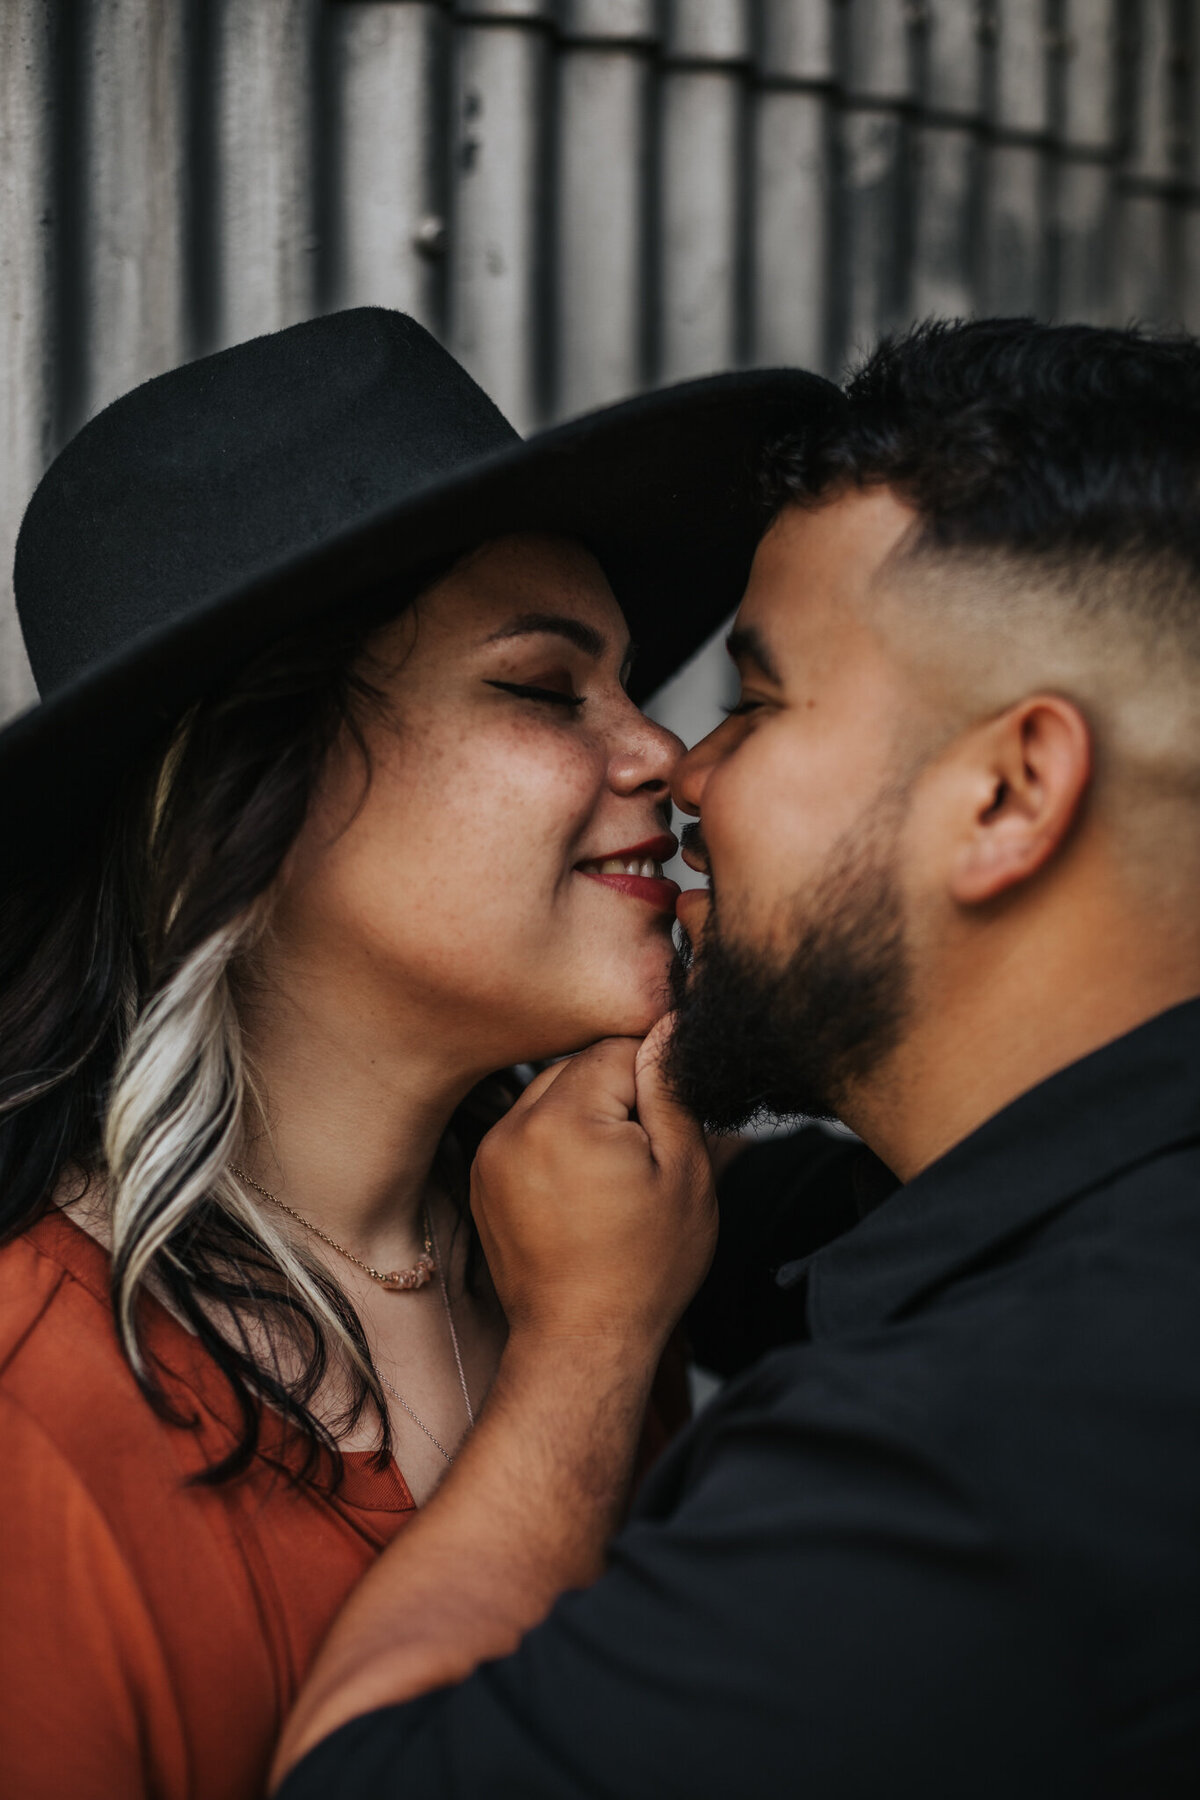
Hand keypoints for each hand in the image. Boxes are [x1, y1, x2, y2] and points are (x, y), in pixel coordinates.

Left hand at [470, 1016, 716, 1351]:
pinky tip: (582, 1186)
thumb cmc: (644, 1268)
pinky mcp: (483, 1172)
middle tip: (645, 1153)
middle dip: (619, 1094)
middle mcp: (516, 1124)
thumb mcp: (685, 1173)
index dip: (655, 1079)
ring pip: (553, 1092)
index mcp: (566, 1118)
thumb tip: (668, 1027)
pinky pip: (529, 1125)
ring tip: (614, 1173)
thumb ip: (672, 1089)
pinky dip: (558, 1138)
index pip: (618, 1047)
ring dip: (587, 1113)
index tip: (670, 1121)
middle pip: (580, 1065)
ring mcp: (492, 1149)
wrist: (581, 1340)